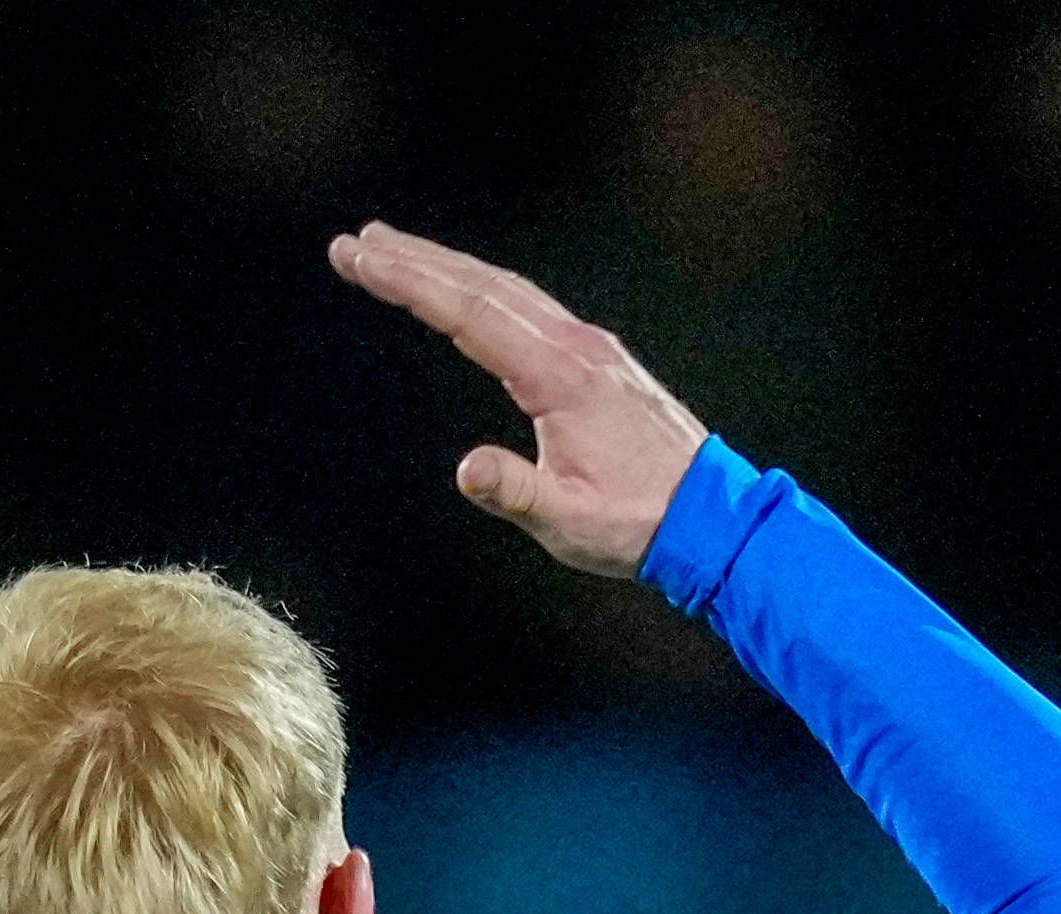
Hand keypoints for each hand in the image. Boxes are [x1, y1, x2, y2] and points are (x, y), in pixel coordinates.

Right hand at [331, 222, 706, 579]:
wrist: (706, 515)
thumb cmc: (636, 521)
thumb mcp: (569, 521)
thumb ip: (515, 492)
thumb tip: (466, 470)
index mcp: (560, 376)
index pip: (470, 313)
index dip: (410, 283)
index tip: (360, 259)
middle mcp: (574, 345)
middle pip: (482, 284)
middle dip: (414, 260)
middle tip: (354, 245)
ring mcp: (587, 346)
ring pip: (505, 288)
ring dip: (445, 268)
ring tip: (391, 253)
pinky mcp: (594, 358)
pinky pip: (526, 305)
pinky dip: (481, 288)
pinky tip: (463, 289)